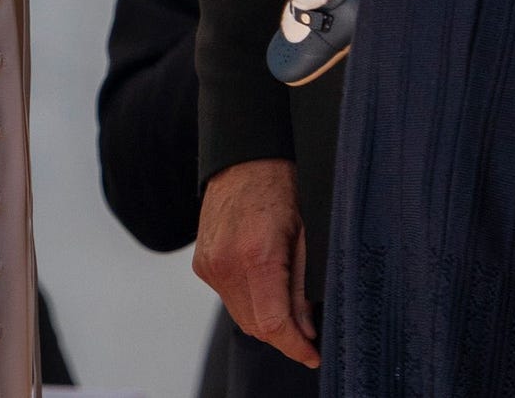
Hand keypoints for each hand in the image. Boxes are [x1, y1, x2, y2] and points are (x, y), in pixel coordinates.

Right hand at [193, 158, 318, 368]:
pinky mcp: (202, 264)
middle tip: (306, 328)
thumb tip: (305, 330)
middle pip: (255, 327)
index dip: (294, 346)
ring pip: (241, 316)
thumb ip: (300, 289)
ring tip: (285, 301)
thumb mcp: (301, 237)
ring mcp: (210, 265)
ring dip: (264, 319)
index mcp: (256, 255)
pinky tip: (261, 282)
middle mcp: (226, 264)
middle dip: (283, 334)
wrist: (242, 160)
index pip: (272, 324)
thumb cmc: (277, 189)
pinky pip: (228, 298)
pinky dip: (247, 300)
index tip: (312, 354)